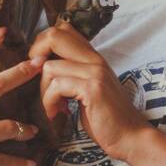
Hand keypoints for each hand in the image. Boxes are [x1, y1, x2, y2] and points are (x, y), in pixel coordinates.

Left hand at [34, 21, 151, 162]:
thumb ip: (73, 73)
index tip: (40, 67)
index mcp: (93, 57)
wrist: (130, 136)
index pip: (63, 28)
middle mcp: (94, 59)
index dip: (43, 43)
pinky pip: (57, 85)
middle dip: (35, 56)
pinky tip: (58, 113)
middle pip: (53, 36)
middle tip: (37, 80)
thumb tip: (42, 66)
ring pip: (49, 67)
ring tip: (53, 107)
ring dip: (43, 91)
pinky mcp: (92, 88)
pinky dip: (50, 102)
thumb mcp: (89, 88)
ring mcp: (94, 72)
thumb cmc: (106, 117)